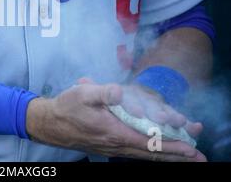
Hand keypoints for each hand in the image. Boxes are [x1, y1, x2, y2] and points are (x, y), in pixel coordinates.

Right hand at [26, 81, 205, 161]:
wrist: (51, 124)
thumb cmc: (67, 108)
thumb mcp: (83, 94)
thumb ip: (103, 92)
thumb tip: (120, 91)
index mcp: (114, 131)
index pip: (149, 142)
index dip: (171, 145)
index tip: (191, 148)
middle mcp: (117, 144)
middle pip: (152, 153)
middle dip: (176, 155)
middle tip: (198, 158)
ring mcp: (113, 148)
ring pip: (145, 155)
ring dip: (167, 155)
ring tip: (185, 156)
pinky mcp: (109, 147)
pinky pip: (137, 153)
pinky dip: (152, 153)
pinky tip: (157, 151)